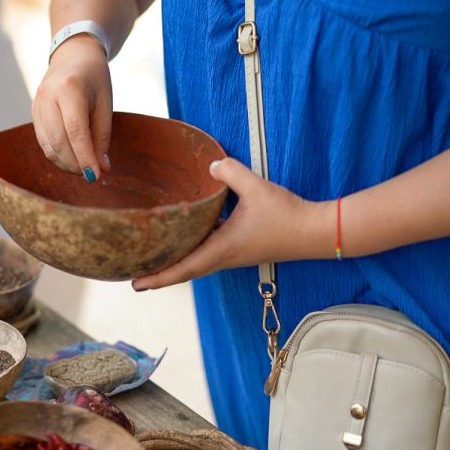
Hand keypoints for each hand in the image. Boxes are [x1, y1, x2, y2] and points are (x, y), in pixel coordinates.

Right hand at [32, 35, 112, 180]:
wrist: (73, 55)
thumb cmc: (95, 79)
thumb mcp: (105, 103)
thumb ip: (102, 137)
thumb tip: (101, 169)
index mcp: (69, 88)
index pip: (76, 131)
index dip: (85, 157)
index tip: (96, 176)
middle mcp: (48, 95)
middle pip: (58, 141)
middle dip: (75, 164)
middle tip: (92, 175)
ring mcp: (37, 104)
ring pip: (48, 146)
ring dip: (66, 163)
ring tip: (83, 169)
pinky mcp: (33, 112)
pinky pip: (43, 142)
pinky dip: (57, 155)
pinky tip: (72, 159)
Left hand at [132, 158, 332, 290]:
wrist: (315, 232)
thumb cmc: (287, 215)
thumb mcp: (256, 188)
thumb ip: (231, 172)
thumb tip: (210, 164)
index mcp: (222, 248)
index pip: (184, 268)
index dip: (158, 277)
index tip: (136, 284)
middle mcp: (224, 256)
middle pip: (185, 271)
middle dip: (159, 275)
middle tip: (134, 276)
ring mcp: (233, 254)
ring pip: (196, 264)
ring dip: (175, 265)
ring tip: (153, 259)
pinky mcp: (241, 248)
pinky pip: (209, 254)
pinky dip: (192, 252)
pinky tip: (186, 239)